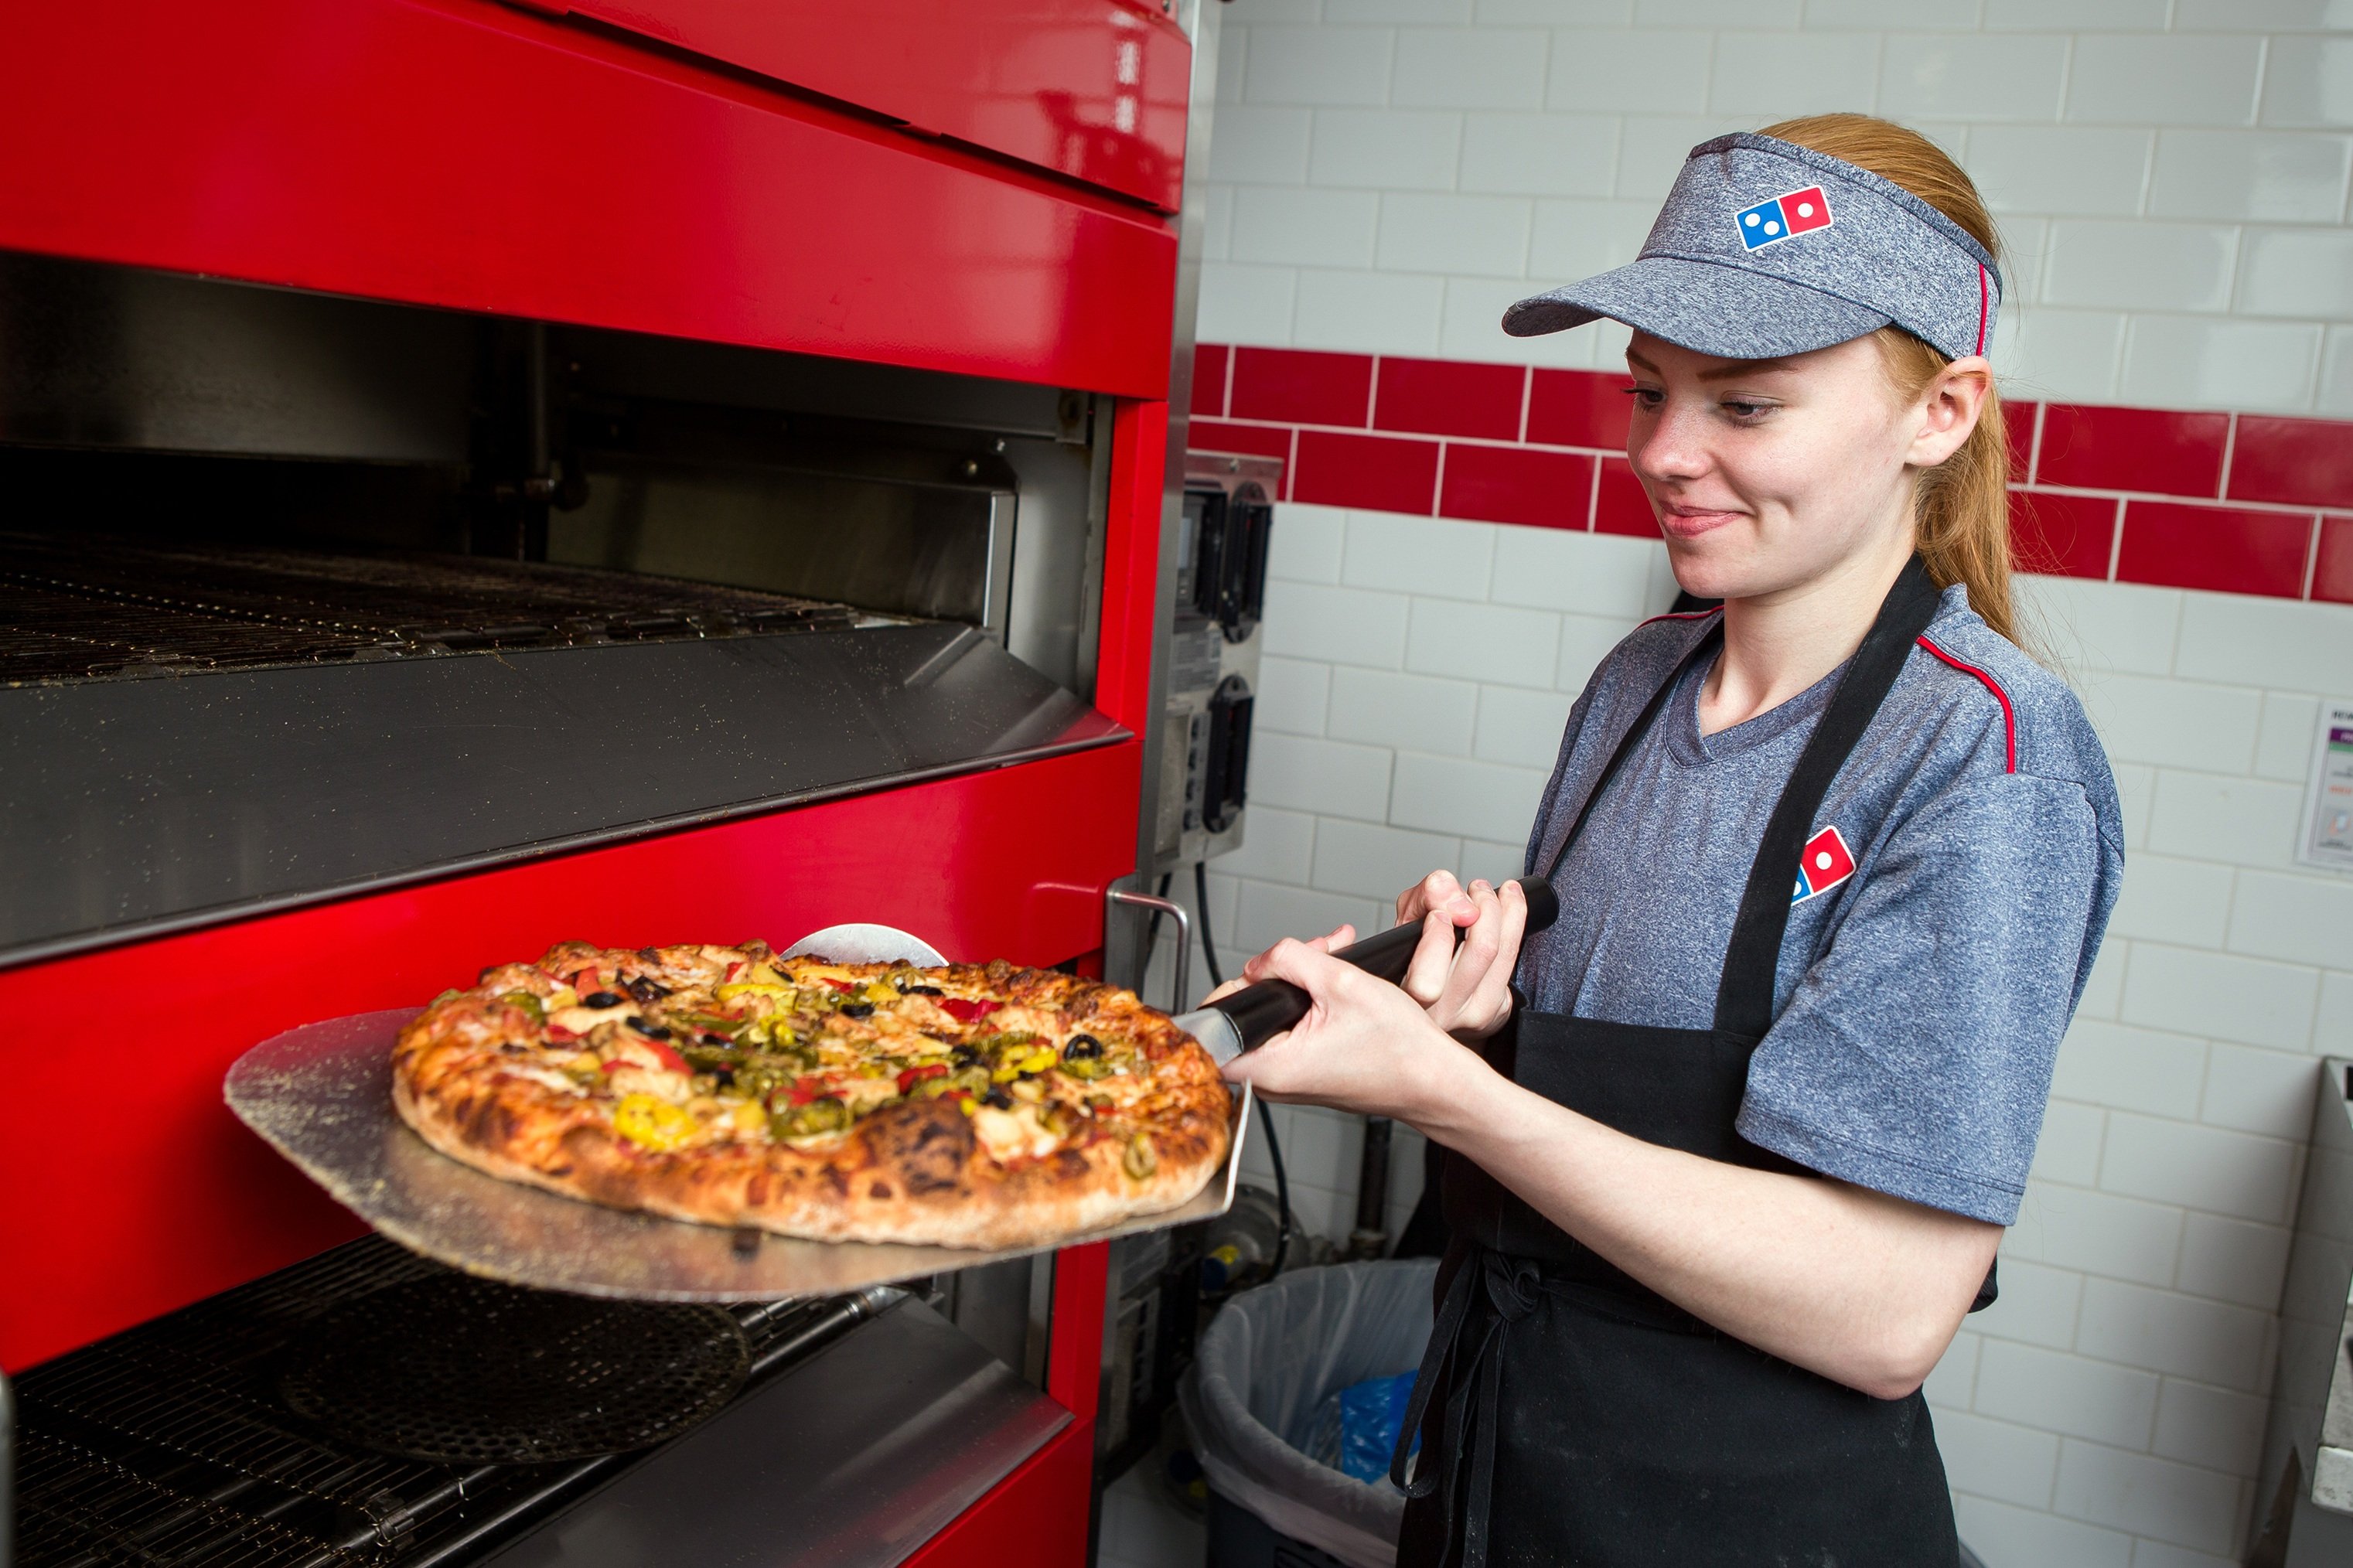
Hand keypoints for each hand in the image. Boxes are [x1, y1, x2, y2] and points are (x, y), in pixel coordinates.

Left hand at [1212, 936, 1487, 1122]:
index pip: (1213, 1026)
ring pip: (1274, 1015)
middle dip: (1279, 971)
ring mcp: (1288, 1079)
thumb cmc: (1400, 1049)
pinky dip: (1311, 999)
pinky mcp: (1305, 1073)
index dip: (1234, 987)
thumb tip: (1260, 960)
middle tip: (1315, 952)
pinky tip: (1337, 977)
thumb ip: (1288, 959)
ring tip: (1333, 955)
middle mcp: (1271, 1081)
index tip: (1261, 971)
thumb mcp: (1341, 982)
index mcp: (1269, 1067)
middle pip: (1247, 1013)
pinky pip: (1292, 1028)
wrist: (1435, 1081)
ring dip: (1300, 979)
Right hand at [1394, 871, 1527, 1040]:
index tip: (1438, 914)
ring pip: (1504, 955)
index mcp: (1408, 998)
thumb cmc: (1411, 947)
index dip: (1437, 938)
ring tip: (1497, 893)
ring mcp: (1473, 1017)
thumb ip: (1430, 895)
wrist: (1429, 984)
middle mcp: (1442, 1015)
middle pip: (1482, 951)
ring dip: (1508, 912)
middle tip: (1478, 888)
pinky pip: (1511, 965)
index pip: (1428, 981)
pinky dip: (1513, 930)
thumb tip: (1465, 908)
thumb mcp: (1409, 911)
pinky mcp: (1497, 1011)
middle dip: (1486, 906)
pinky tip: (1505, 917)